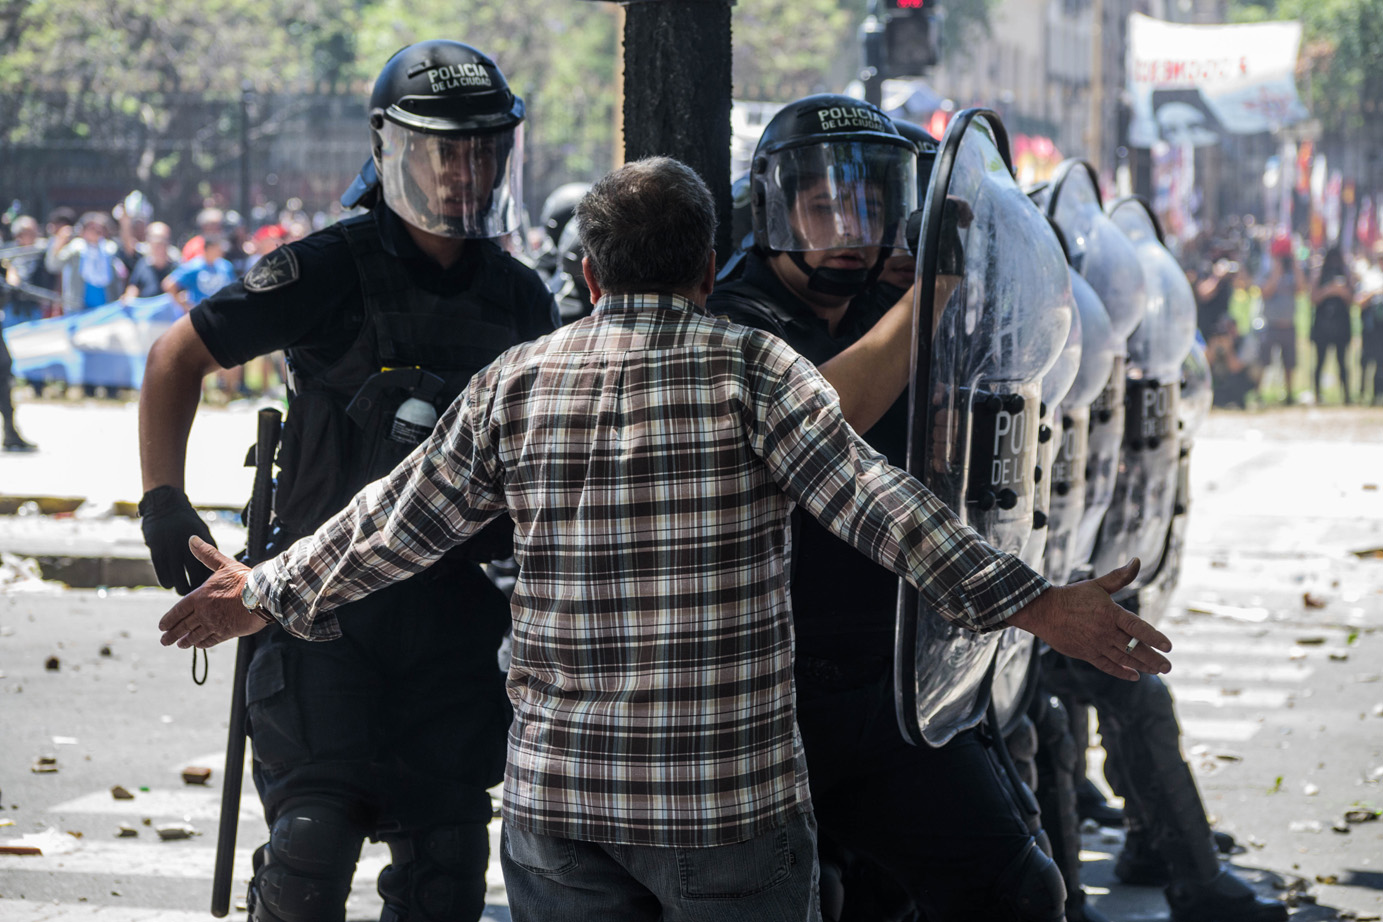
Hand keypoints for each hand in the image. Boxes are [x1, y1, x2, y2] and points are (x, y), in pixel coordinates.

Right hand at [139, 485, 214, 594]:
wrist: (165, 504)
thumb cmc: (186, 521)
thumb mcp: (203, 531)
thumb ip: (208, 549)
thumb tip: (218, 570)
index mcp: (204, 541)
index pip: (211, 568)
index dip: (211, 581)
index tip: (212, 589)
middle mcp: (189, 546)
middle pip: (195, 578)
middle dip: (196, 589)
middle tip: (196, 596)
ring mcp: (172, 548)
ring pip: (178, 579)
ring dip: (180, 587)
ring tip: (182, 589)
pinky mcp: (157, 549)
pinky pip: (162, 573)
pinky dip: (167, 582)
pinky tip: (169, 583)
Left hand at [158, 537, 268, 648]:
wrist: (263, 594)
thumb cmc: (244, 579)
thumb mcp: (223, 564)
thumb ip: (206, 554)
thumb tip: (192, 539)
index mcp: (200, 596)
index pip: (178, 610)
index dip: (169, 620)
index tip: (162, 627)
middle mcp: (204, 612)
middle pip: (183, 626)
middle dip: (172, 635)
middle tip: (164, 641)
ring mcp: (215, 624)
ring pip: (195, 635)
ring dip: (186, 641)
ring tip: (180, 644)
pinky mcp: (227, 632)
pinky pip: (210, 640)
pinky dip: (203, 643)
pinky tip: (199, 645)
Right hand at [1005, 559, 1171, 679]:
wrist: (1044, 611)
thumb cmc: (1072, 596)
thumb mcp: (1097, 585)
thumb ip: (1119, 577)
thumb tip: (1137, 560)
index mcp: (1110, 613)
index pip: (1137, 627)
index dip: (1154, 637)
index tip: (1168, 646)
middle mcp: (1105, 631)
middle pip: (1134, 648)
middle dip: (1153, 659)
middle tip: (1168, 666)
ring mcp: (1096, 644)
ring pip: (1123, 659)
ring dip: (1142, 666)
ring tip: (1157, 671)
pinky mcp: (1086, 654)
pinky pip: (1107, 665)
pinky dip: (1121, 672)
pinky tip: (1134, 675)